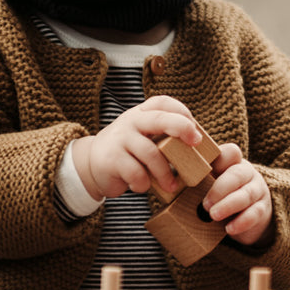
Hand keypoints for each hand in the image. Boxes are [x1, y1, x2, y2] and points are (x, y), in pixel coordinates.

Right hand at [70, 96, 202, 200]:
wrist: (91, 165)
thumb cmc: (128, 153)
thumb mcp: (144, 138)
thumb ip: (164, 137)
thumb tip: (198, 147)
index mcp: (142, 114)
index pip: (163, 102)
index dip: (182, 112)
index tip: (195, 129)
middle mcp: (130, 121)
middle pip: (159, 119)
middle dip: (182, 129)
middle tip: (196, 143)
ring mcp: (120, 139)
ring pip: (151, 153)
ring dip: (165, 173)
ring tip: (171, 185)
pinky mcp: (111, 159)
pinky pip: (136, 173)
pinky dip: (144, 184)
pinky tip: (142, 186)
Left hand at [204, 143, 273, 246]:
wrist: (246, 216)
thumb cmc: (220, 196)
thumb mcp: (209, 184)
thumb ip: (194, 180)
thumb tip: (166, 181)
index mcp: (232, 163)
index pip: (231, 152)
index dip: (220, 158)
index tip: (205, 169)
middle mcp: (247, 173)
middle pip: (237, 174)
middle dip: (220, 188)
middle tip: (205, 204)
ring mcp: (257, 190)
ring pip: (246, 194)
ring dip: (229, 205)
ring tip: (213, 215)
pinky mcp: (262, 209)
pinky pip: (255, 213)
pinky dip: (242, 222)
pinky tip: (229, 229)